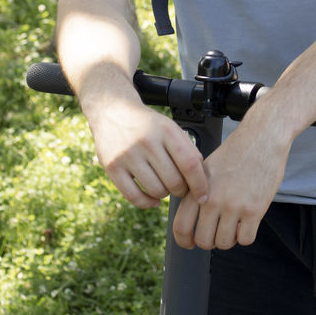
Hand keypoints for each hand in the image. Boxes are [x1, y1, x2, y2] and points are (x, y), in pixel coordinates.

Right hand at [90, 98, 208, 208]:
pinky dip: (147, 203)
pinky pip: (134, 196)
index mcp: (166, 130)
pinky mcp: (112, 167)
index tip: (203, 195)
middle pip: (174, 181)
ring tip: (164, 187)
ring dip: (164, 195)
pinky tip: (152, 200)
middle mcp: (147, 142)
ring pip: (156, 190)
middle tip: (180, 188)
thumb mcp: (169, 127)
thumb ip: (187, 149)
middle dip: (182, 190)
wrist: (112, 111)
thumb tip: (200, 177)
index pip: (189, 163)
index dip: (199, 183)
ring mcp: (128, 155)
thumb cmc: (146, 124)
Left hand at [172, 105, 290, 250]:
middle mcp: (213, 200)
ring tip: (234, 227)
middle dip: (210, 242)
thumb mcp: (207, 168)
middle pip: (203, 240)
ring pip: (225, 243)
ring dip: (229, 239)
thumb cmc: (237, 152)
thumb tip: (190, 219)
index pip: (181, 227)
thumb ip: (196, 192)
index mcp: (198, 189)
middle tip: (217, 234)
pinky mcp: (255, 210)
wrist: (262, 138)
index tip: (190, 244)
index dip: (184, 241)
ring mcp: (234, 206)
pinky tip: (247, 224)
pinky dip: (246, 236)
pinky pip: (246, 239)